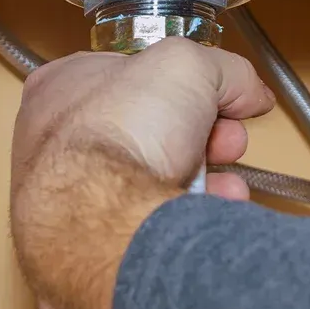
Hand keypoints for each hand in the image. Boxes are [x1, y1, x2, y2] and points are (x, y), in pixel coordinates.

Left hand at [10, 37, 274, 308]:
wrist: (101, 215)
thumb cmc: (120, 129)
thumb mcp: (187, 66)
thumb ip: (225, 72)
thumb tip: (250, 93)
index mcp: (62, 87)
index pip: (131, 75)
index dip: (183, 83)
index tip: (220, 97)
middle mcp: (59, 143)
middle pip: (152, 131)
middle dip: (204, 137)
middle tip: (227, 142)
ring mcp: (74, 197)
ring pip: (156, 180)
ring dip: (206, 180)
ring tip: (228, 184)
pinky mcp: (95, 242)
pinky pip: (151, 223)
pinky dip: (188, 218)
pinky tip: (212, 213)